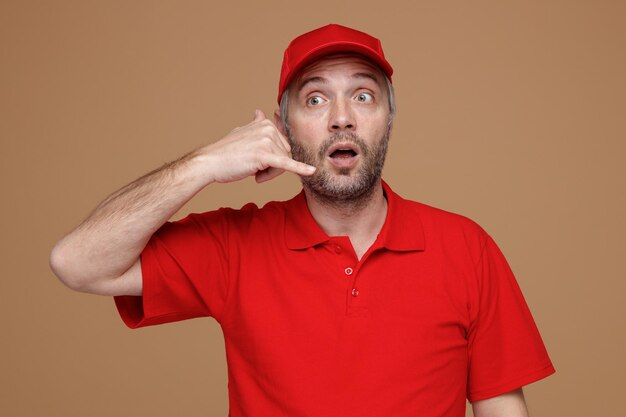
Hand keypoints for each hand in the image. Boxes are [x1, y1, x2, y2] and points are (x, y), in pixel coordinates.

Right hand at [201, 110, 315, 183]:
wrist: (210, 162)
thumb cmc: (225, 152)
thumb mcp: (241, 132)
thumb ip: (254, 124)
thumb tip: (260, 112)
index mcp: (264, 124)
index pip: (282, 145)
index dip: (272, 158)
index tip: (255, 159)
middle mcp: (267, 129)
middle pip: (284, 154)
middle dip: (272, 167)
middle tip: (253, 168)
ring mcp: (266, 141)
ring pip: (282, 164)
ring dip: (268, 173)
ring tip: (251, 170)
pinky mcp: (264, 156)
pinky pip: (286, 164)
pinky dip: (300, 169)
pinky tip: (311, 171)